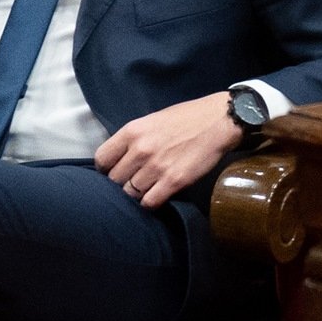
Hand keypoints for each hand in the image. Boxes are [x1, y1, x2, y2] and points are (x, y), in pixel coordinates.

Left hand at [94, 92, 244, 208]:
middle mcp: (140, 150)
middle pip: (114, 180)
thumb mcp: (153, 120)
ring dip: (137, 194)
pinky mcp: (174, 181)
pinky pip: (149, 202)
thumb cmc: (187, 118)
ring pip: (130, 194)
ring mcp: (157, 167)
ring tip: (148, 188)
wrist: (220, 120)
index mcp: (132, 131)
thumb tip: (119, 159)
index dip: (106, 169)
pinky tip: (157, 195)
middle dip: (122, 183)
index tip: (115, 171)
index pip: (101, 160)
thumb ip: (133, 139)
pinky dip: (150, 202)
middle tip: (134, 181)